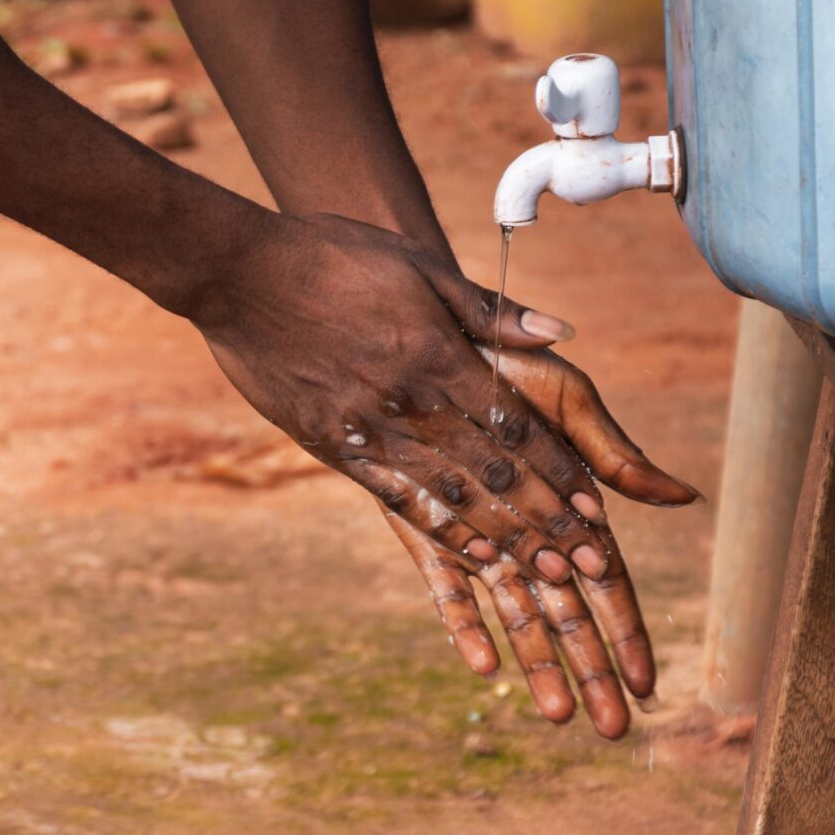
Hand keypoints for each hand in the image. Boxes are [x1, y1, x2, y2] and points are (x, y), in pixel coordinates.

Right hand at [195, 212, 689, 584]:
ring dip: (504, 537)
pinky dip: (440, 530)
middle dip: (546, 520)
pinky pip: (397, 499)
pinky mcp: (335, 448)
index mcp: (441, 357)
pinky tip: (472, 555)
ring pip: (452, 496)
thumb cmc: (335, 259)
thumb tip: (560, 332)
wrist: (240, 276)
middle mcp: (413, 404)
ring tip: (544, 575)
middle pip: (493, 474)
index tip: (595, 508)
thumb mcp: (420, 269)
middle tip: (584, 564)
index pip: (516, 428)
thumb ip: (492, 311)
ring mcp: (372, 432)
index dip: (559, 472)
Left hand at [388, 345, 700, 739]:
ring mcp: (478, 534)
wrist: (429, 343)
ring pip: (513, 612)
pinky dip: (464, 625)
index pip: (606, 581)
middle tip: (612, 729)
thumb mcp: (569, 401)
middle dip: (591, 669)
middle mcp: (526, 529)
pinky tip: (482, 667)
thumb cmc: (510, 365)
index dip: (627, 630)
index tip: (649, 683)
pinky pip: (446, 585)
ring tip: (560, 716)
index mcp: (569, 504)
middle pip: (565, 612)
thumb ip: (615, 454)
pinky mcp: (425, 529)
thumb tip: (685, 496)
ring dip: (537, 663)